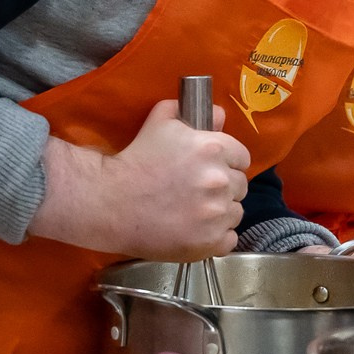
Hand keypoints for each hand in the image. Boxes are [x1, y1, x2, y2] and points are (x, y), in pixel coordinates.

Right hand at [32, 101, 248, 258]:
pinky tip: (197, 231)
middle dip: (223, 187)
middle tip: (199, 192)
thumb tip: (219, 115)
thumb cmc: (135, 160)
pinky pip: (229, 239)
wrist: (111, 202)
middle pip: (240, 186)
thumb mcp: (160, 122)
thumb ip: (190, 111)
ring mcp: (216, 214)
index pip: (242, 157)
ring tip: (195, 213)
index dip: (228, 163)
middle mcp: (219, 180)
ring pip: (235, 213)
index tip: (212, 170)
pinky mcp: (210, 242)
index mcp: (212, 148)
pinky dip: (217, 237)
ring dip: (221, 212)